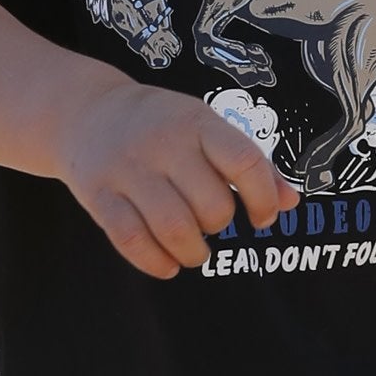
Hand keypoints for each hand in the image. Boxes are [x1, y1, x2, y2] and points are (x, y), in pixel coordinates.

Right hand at [56, 77, 298, 278]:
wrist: (86, 111)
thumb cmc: (161, 125)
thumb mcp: (205, 127)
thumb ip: (248, 163)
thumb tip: (290, 201)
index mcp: (196, 122)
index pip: (244, 161)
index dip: (263, 198)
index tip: (261, 217)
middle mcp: (163, 143)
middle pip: (211, 205)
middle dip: (219, 226)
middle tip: (212, 224)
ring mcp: (127, 169)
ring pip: (173, 228)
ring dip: (192, 253)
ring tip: (194, 251)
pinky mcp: (98, 194)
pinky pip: (131, 240)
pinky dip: (155, 263)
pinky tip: (167, 263)